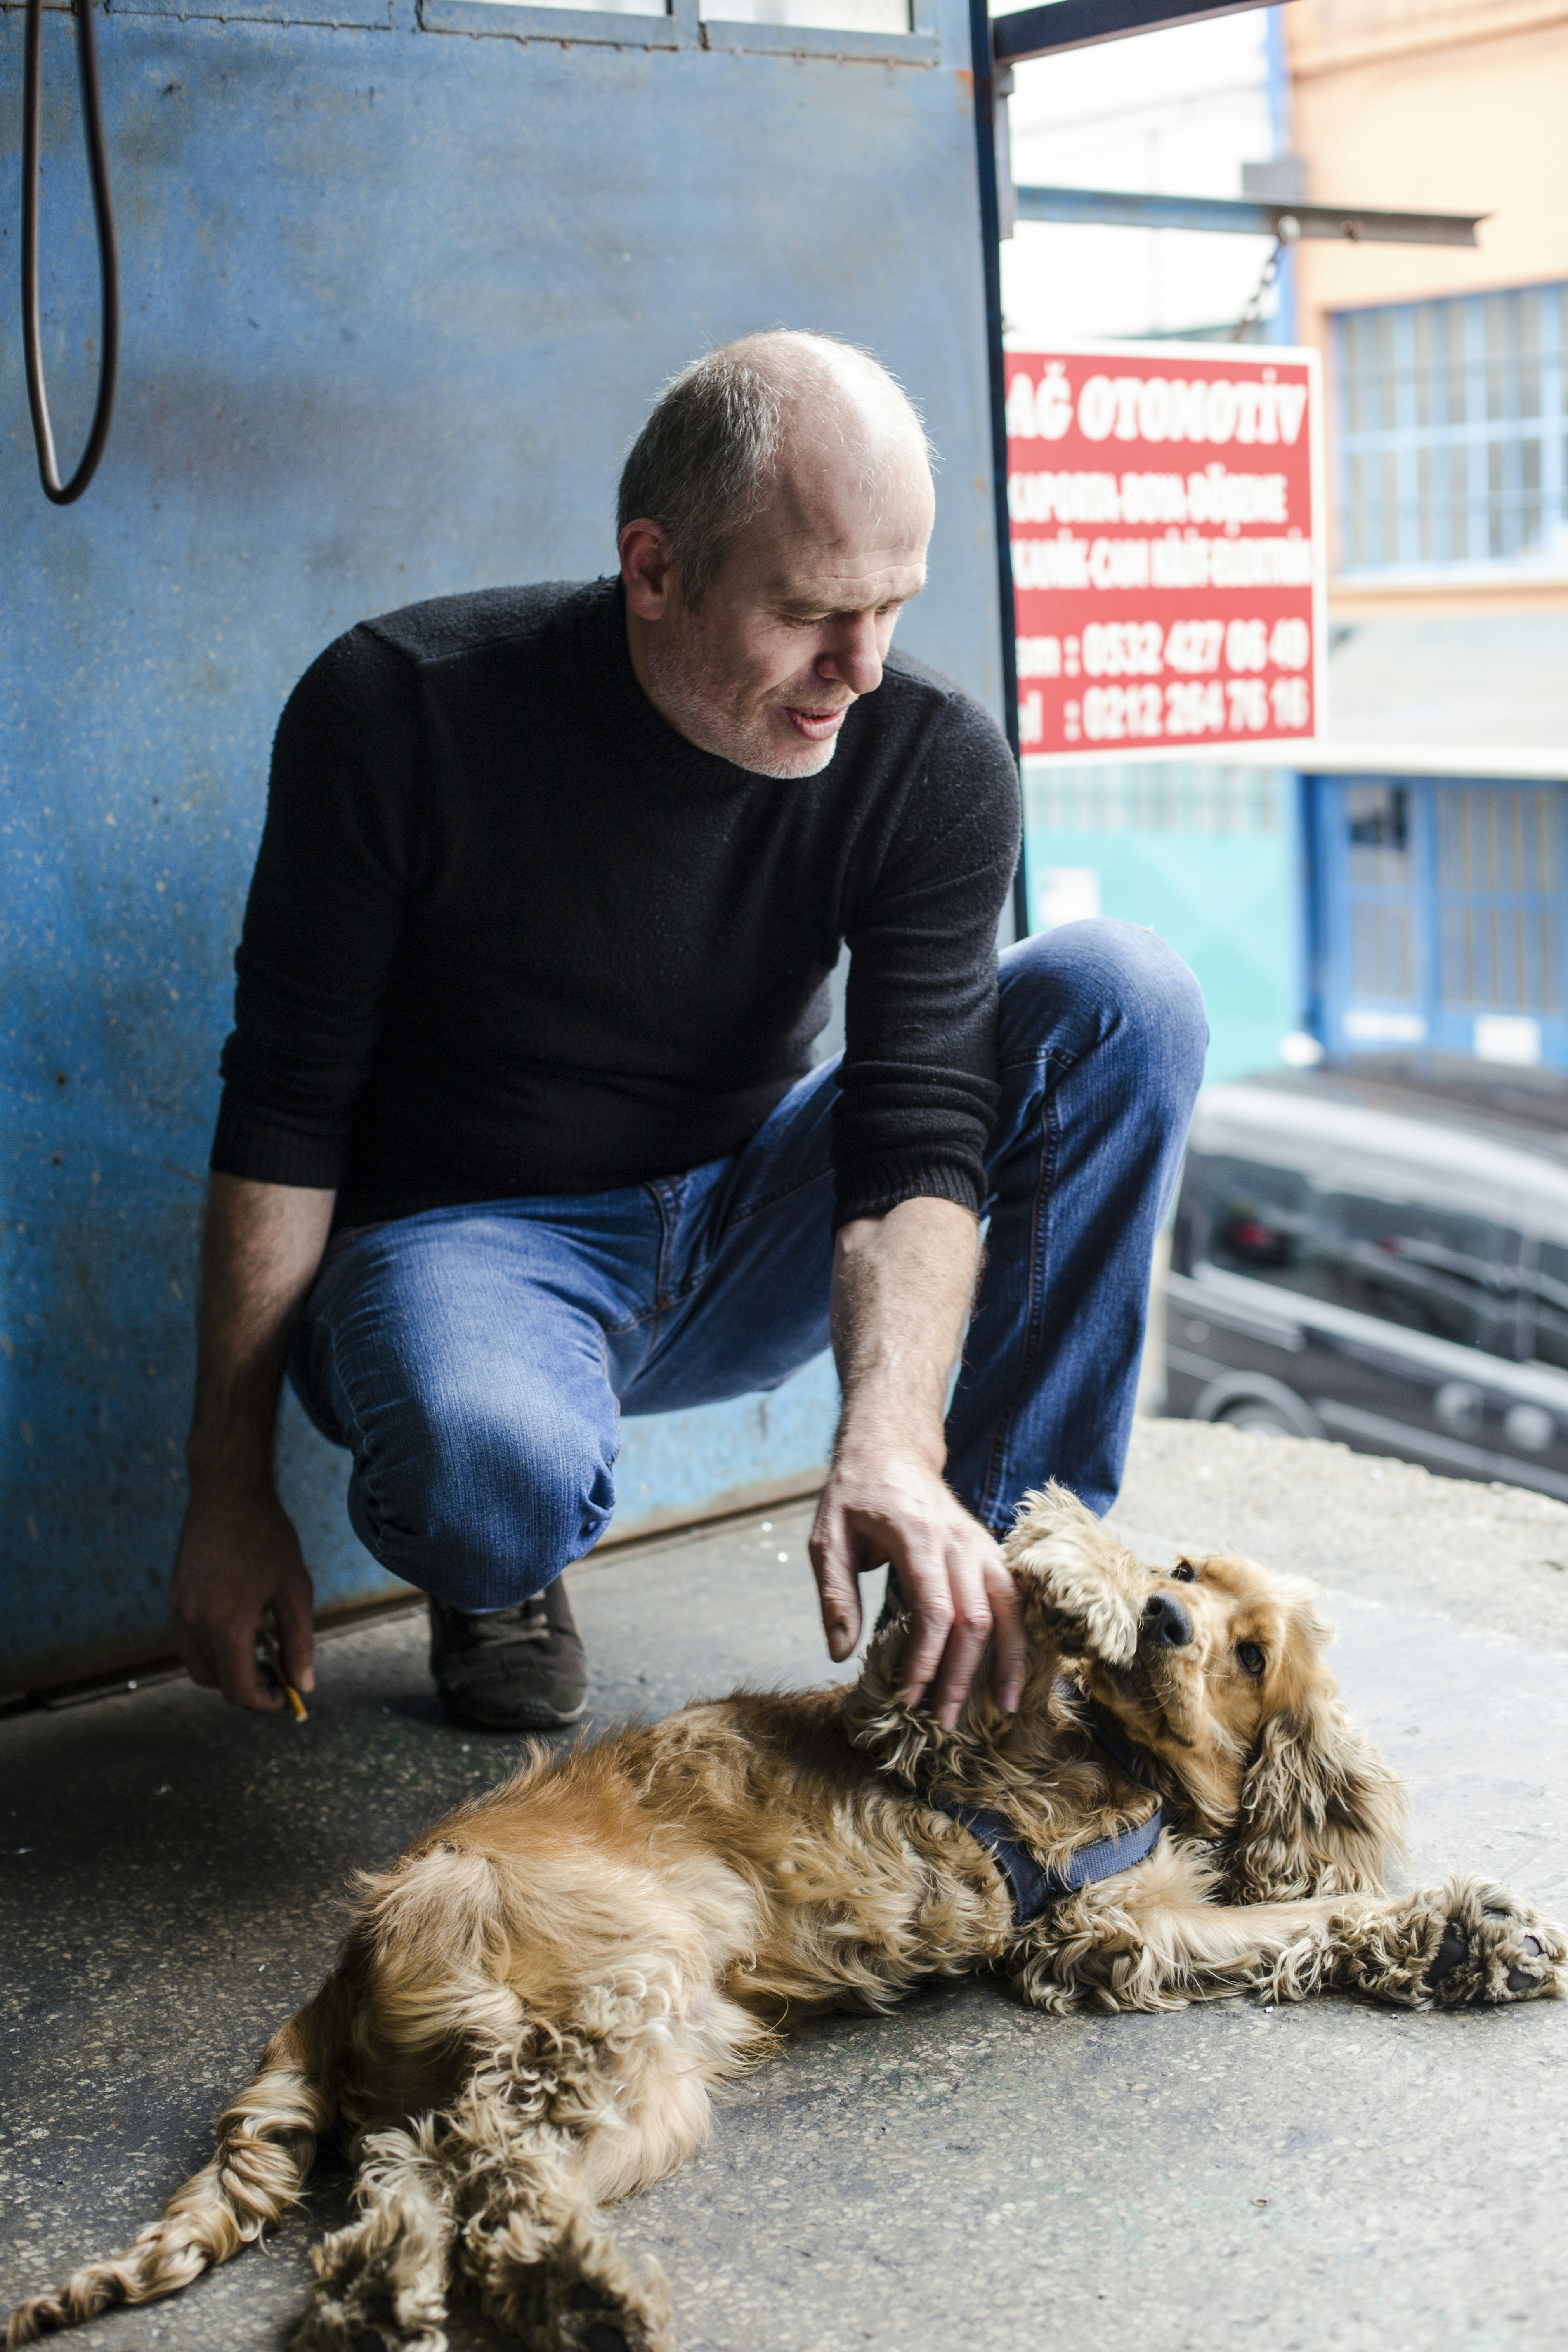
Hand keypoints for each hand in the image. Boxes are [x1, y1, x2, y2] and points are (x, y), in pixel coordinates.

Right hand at [171, 1482, 315, 1713]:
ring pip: (199, 1665)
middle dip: (247, 1687)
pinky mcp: (175, 1598)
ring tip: (262, 1648)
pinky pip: (189, 1641)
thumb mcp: (295, 1590)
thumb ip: (299, 1642)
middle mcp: (193, 1624)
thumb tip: (304, 1685)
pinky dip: (213, 1647)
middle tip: (278, 1672)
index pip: (238, 1691)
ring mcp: (178, 1611)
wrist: (227, 1492)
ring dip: (227, 1669)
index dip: (266, 1702)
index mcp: (224, 1626)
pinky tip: (242, 1624)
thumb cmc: (267, 1537)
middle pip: (215, 1683)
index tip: (288, 1696)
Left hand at [809, 1446, 1024, 1728]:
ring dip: (1008, 1661)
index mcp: (916, 1537)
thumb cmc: (854, 1496)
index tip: (909, 1698)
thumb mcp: (826, 1539)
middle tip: (946, 1722)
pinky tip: (1017, 1669)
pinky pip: (1017, 1598)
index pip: (934, 1611)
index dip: (926, 1661)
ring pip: (1010, 1610)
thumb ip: (835, 1596)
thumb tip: (839, 1654)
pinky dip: (1020, 1636)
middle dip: (963, 1676)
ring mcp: (982, 1544)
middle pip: (976, 1619)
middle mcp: (959, 1541)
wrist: (891, 1450)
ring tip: (1005, 1708)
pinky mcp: (992, 1550)